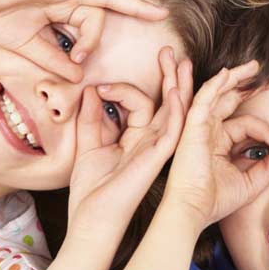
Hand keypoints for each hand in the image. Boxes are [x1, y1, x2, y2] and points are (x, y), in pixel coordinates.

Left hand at [65, 49, 193, 240]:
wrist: (91, 218)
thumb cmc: (90, 189)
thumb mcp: (87, 143)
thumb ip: (91, 117)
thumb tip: (92, 90)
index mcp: (137, 137)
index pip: (140, 103)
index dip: (120, 89)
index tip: (97, 89)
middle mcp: (151, 140)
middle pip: (167, 101)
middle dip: (169, 75)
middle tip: (168, 51)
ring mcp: (157, 148)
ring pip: (176, 110)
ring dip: (179, 85)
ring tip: (181, 61)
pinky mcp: (158, 157)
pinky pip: (173, 129)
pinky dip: (176, 109)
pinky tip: (176, 92)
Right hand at [162, 61, 268, 227]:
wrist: (193, 209)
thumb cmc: (216, 200)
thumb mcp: (251, 182)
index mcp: (219, 142)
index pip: (248, 125)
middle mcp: (209, 130)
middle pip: (231, 100)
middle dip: (250, 86)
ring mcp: (200, 126)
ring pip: (218, 93)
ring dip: (235, 77)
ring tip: (253, 66)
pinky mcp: (193, 125)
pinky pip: (205, 99)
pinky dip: (215, 85)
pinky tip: (228, 74)